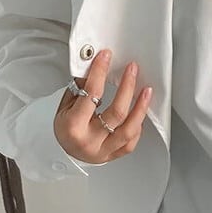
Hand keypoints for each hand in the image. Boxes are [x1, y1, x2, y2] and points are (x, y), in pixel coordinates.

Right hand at [54, 48, 152, 163]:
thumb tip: (95, 66)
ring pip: (129, 130)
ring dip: (141, 108)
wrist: (66, 152)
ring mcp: (103, 150)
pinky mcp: (113, 155)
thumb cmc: (65, 129)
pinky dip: (137, 126)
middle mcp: (90, 140)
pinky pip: (131, 142)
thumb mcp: (65, 106)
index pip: (91, 95)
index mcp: (74, 126)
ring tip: (146, 91)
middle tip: (132, 70)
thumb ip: (80, 88)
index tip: (106, 58)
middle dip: (127, 87)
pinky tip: (139, 113)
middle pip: (116, 112)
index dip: (100, 73)